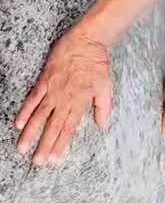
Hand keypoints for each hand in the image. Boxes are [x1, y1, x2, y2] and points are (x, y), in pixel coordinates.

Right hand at [15, 28, 112, 165]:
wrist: (88, 40)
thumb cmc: (98, 63)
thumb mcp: (106, 86)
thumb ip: (103, 108)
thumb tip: (102, 126)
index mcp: (80, 102)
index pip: (69, 129)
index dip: (61, 145)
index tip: (54, 160)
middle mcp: (65, 98)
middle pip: (53, 126)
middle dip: (44, 145)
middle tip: (38, 162)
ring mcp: (53, 89)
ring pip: (39, 115)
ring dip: (31, 133)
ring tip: (23, 148)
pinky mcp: (45, 79)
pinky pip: (33, 98)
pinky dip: (26, 111)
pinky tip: (19, 123)